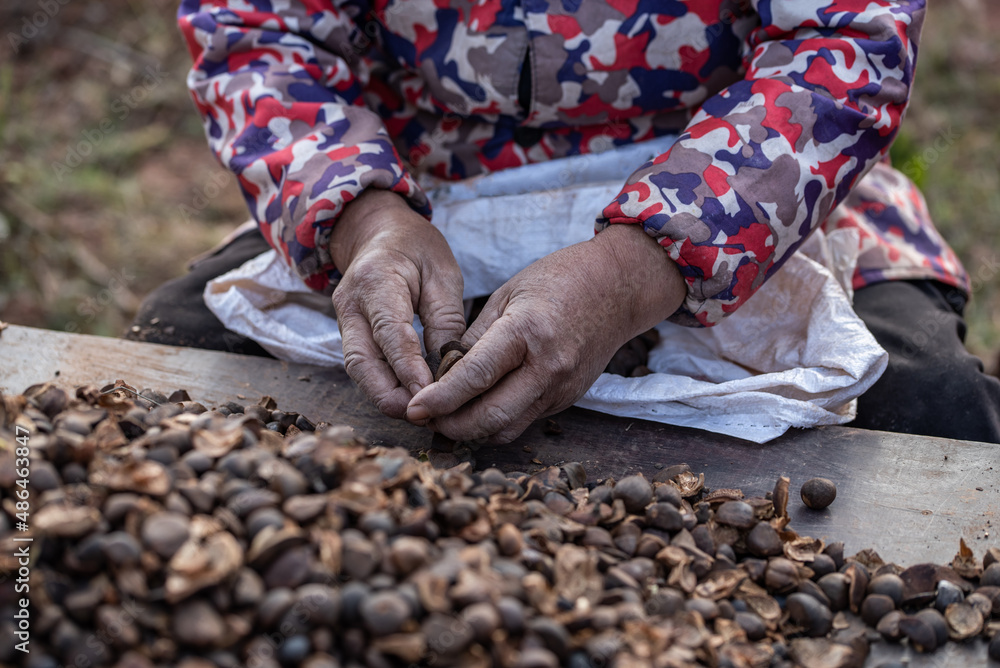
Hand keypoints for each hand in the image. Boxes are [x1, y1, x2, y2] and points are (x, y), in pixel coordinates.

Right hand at [330, 189, 465, 418]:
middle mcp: (350, 304)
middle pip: (361, 362)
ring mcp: (344, 320)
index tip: (429, 394)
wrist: (379, 232)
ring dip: (384, 396)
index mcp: (376, 280)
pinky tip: (408, 399)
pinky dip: (382, 386)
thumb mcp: (443, 274)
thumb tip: (449, 367)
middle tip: (422, 416)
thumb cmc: (416, 248)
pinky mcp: (348, 333)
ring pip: (357, 370)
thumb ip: (445, 319)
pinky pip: (362, 366)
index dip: (408, 368)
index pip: (390, 333)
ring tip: (419, 413)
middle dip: (388, 395)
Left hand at [406, 224, 685, 442]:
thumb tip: (443, 373)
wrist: (618, 289)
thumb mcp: (508, 295)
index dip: (440, 399)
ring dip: (472, 431)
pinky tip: (477, 409)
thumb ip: (475, 337)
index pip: (475, 377)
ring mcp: (561, 388)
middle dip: (451, 425)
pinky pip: (524, 420)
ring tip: (444, 419)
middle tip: (423, 419)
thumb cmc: (559, 280)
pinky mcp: (568, 399)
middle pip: (491, 416)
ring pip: (507, 428)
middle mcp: (547, 367)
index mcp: (527, 331)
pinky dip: (496, 421)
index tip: (413, 409)